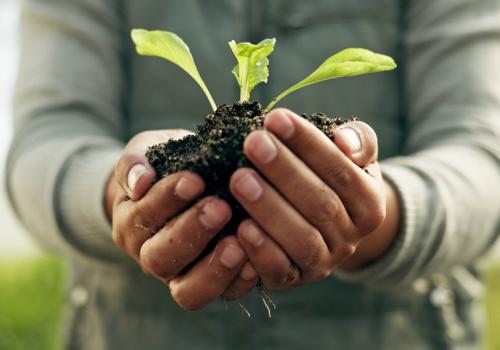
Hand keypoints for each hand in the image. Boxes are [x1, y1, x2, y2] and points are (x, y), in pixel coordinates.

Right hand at [106, 129, 258, 309]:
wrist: (185, 184)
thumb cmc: (166, 165)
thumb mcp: (146, 152)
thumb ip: (135, 163)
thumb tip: (140, 182)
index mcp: (131, 224)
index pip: (142, 218)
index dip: (166, 201)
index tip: (194, 180)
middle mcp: (151, 256)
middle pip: (161, 258)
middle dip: (191, 232)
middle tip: (220, 207)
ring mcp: (182, 276)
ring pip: (188, 290)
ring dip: (213, 268)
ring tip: (238, 243)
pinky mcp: (214, 285)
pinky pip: (223, 294)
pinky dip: (239, 281)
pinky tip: (255, 261)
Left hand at [227, 109, 399, 291]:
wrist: (330, 226)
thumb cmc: (333, 179)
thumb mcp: (354, 157)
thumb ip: (358, 141)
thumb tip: (344, 141)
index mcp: (370, 203)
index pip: (341, 169)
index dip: (308, 144)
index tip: (276, 119)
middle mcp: (351, 238)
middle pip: (320, 204)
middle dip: (284, 171)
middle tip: (253, 142)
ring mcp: (323, 263)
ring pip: (301, 239)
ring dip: (269, 208)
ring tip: (240, 179)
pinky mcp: (294, 279)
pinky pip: (280, 271)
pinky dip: (261, 252)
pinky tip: (240, 227)